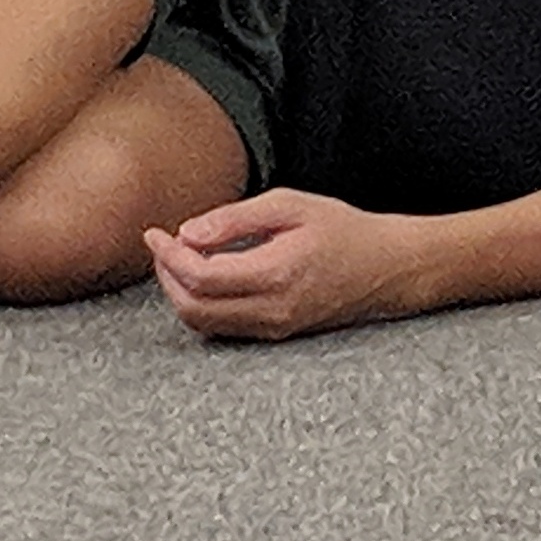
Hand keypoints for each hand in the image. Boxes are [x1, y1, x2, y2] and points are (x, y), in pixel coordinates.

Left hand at [143, 188, 427, 341]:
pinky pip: (224, 327)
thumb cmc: (342, 230)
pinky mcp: (275, 333)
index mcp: (274, 273)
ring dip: (180, 293)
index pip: (200, 276)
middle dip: (166, 277)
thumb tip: (188, 233)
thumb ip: (236, 219)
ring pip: (205, 323)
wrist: (386, 268)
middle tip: (162, 245)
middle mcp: (271, 310)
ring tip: (179, 258)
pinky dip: (201, 304)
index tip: (155, 233)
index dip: (168, 256)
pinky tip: (204, 276)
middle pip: (193, 309)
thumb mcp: (290, 206)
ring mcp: (273, 328)